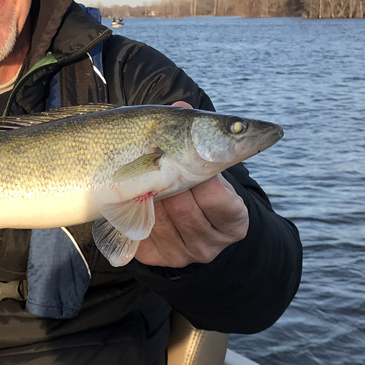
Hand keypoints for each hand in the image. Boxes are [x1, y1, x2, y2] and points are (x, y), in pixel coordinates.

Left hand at [133, 102, 248, 267]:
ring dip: (147, 192)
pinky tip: (135, 197)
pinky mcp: (152, 257)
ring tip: (146, 178)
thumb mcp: (207, 169)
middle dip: (169, 180)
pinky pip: (136, 230)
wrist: (192, 229)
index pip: (220, 200)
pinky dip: (132, 208)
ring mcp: (180, 254)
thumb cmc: (200, 188)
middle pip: (183, 208)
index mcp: (233, 222)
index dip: (206, 178)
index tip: (192, 156)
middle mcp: (209, 245)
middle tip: (161, 163)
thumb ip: (197, 140)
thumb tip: (182, 106)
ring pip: (157, 217)